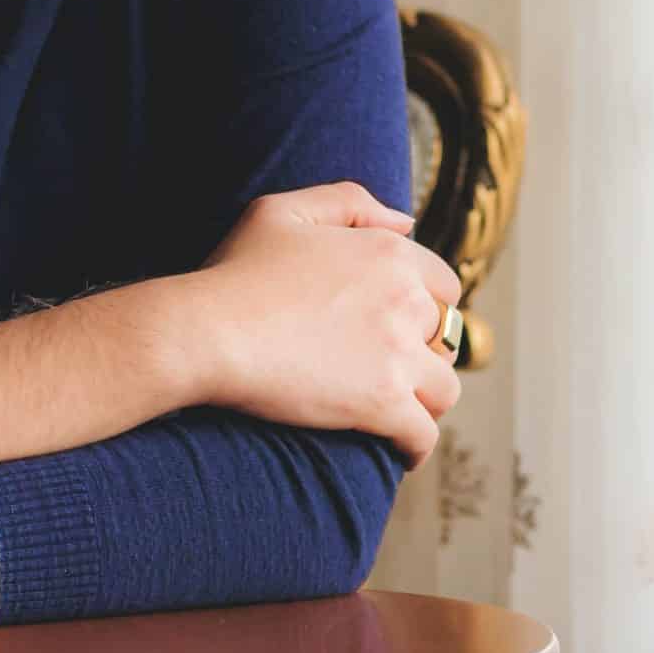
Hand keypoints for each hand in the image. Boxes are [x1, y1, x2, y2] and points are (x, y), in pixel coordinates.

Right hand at [191, 180, 464, 468]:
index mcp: (390, 254)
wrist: (207, 332)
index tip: (405, 325)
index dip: (428, 305)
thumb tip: (405, 222)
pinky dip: (415, 446)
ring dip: (427, 400)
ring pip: (445, 388)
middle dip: (427, 352)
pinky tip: (399, 450)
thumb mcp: (285, 211)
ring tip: (401, 409)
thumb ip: (350, 202)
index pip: (444, 284)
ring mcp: (398, 355)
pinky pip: (423, 435)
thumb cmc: (236, 271)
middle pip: (445, 336)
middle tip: (395, 368)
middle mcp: (406, 301)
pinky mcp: (383, 404)